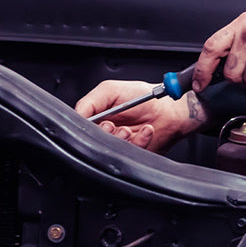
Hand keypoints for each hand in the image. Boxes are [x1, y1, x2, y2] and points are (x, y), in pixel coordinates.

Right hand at [75, 79, 206, 152]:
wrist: (169, 109)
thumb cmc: (143, 97)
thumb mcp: (110, 90)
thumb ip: (89, 102)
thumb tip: (76, 115)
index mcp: (96, 118)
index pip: (80, 128)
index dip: (86, 128)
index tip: (98, 122)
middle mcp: (106, 133)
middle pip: (92, 143)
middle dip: (104, 135)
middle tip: (113, 126)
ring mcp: (119, 145)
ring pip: (110, 151)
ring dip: (121, 139)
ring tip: (128, 129)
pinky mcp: (133, 155)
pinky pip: (131, 155)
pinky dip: (139, 141)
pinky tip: (145, 131)